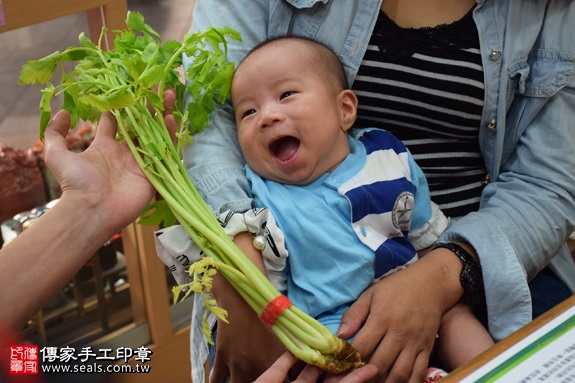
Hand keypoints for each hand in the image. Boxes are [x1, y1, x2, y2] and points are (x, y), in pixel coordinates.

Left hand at [44, 90, 176, 233]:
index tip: (125, 88)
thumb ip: (55, 134)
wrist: (92, 209)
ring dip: (162, 113)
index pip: (115, 121)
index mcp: (105, 146)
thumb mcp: (56, 155)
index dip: (119, 106)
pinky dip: (169, 134)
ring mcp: (141, 161)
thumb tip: (63, 112)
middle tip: (155, 86)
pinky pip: (164, 151)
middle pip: (140, 123)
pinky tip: (170, 117)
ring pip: (155, 133)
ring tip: (169, 94)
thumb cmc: (75, 184)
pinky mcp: (153, 172)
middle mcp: (125, 152)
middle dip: (148, 105)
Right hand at [209, 233, 286, 382]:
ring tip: (243, 381)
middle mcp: (253, 368)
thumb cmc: (266, 311)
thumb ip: (293, 352)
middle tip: (263, 379)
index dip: (283, 380)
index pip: (281, 382)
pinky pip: (216, 378)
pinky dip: (218, 381)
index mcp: (272, 364)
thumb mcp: (283, 333)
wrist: (242, 297)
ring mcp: (235, 365)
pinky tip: (220, 382)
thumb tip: (301, 363)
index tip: (285, 379)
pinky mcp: (221, 358)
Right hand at [254, 352, 377, 382]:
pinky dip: (294, 352)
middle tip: (362, 351)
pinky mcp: (269, 379)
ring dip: (322, 357)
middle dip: (343, 367)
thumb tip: (365, 375)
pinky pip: (284, 364)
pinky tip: (306, 340)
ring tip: (339, 342)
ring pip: (309, 370)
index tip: (372, 368)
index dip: (355, 381)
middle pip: (328, 381)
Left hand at [333, 252, 462, 382]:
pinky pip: (417, 373)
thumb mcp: (370, 294)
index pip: (363, 347)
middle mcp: (399, 333)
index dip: (349, 360)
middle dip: (363, 375)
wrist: (431, 284)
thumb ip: (354, 315)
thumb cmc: (396, 288)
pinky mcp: (427, 349)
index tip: (339, 367)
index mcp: (382, 318)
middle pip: (379, 364)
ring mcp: (415, 343)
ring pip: (398, 373)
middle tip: (351, 380)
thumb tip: (339, 336)